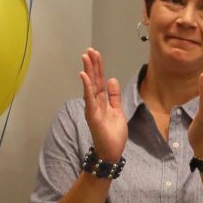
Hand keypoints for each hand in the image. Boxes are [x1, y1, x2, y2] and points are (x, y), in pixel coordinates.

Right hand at [80, 48, 126, 162]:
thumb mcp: (118, 111)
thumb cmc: (113, 133)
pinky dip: (86, 87)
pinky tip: (84, 76)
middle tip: (90, 50)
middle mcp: (95, 102)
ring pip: (90, 86)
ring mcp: (93, 108)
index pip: (100, 80)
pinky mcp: (92, 115)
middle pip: (94, 80)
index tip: (96, 54)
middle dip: (92, 65)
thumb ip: (114, 96)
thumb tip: (112, 80)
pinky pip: (89, 98)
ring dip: (88, 71)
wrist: (111, 151)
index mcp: (103, 101)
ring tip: (85, 57)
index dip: (99, 67)